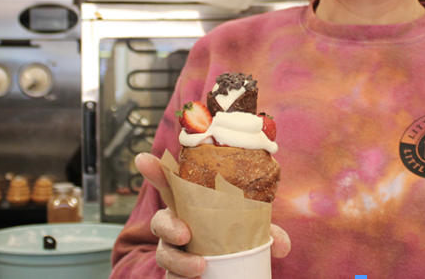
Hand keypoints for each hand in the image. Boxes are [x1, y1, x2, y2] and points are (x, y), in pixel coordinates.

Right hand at [135, 153, 290, 277]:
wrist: (228, 271)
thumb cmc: (235, 238)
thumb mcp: (252, 231)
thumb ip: (266, 233)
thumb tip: (282, 246)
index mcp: (191, 205)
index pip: (170, 185)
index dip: (155, 171)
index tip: (142, 158)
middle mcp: (177, 225)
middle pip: (160, 221)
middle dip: (168, 226)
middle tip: (185, 235)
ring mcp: (172, 250)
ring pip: (164, 253)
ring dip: (178, 261)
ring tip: (199, 267)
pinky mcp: (174, 273)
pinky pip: (169, 277)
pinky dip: (180, 278)